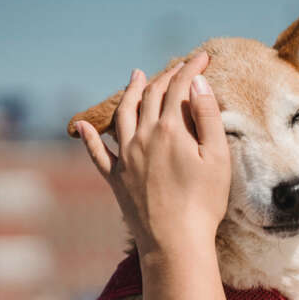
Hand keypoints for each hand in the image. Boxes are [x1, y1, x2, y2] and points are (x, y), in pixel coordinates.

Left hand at [75, 52, 230, 257]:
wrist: (175, 242)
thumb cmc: (204, 202)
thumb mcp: (217, 158)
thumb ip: (207, 117)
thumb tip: (197, 84)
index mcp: (170, 130)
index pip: (180, 88)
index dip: (191, 69)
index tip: (203, 57)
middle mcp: (142, 137)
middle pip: (151, 96)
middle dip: (166, 76)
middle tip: (178, 66)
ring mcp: (126, 157)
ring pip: (123, 115)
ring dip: (130, 92)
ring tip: (136, 77)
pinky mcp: (117, 179)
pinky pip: (97, 153)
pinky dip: (89, 137)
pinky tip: (82, 126)